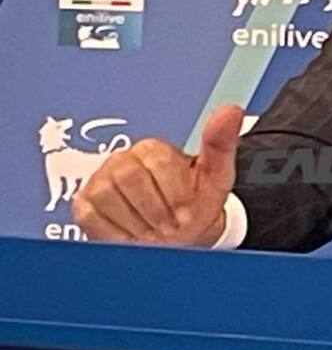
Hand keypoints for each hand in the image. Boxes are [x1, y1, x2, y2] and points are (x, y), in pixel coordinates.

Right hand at [73, 104, 243, 246]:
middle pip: (128, 177)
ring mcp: (100, 181)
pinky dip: (115, 234)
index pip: (158, 161)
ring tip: (154, 230)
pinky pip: (90, 216)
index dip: (174, 192)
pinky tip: (133, 237)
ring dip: (136, 222)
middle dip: (154, 209)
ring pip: (106, 196)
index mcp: (154, 150)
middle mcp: (122, 160)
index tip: (186, 209)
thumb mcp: (216, 177)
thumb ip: (220, 144)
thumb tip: (230, 112)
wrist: (179, 237)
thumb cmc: (195, 205)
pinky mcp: (84, 205)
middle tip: (170, 225)